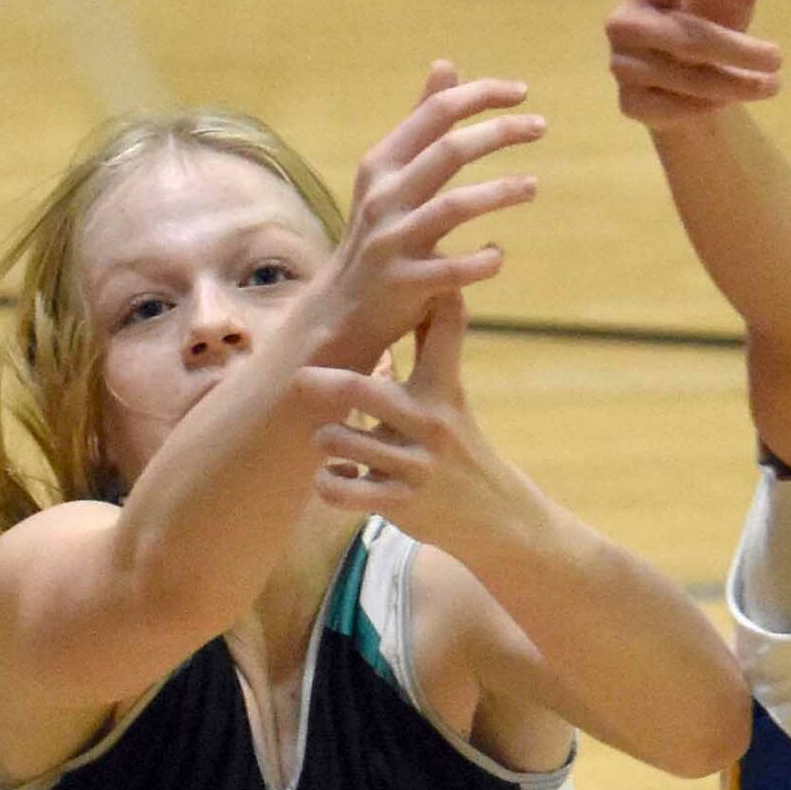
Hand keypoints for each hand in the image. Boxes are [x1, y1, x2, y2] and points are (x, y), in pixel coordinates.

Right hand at [310, 61, 541, 365]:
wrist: (343, 305)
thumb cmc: (381, 228)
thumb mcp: (392, 172)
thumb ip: (421, 121)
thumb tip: (446, 65)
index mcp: (382, 164)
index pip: (435, 114)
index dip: (480, 96)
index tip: (521, 92)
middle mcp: (384, 197)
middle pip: (449, 151)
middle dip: (499, 133)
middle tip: (541, 126)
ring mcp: (392, 240)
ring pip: (454, 207)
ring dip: (500, 192)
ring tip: (532, 186)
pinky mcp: (405, 283)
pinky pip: (453, 269)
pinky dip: (483, 260)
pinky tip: (498, 254)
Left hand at [310, 292, 543, 559]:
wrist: (491, 512)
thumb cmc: (457, 440)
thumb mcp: (449, 391)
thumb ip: (435, 341)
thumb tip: (433, 285)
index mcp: (440, 387)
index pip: (444, 329)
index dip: (433, 297)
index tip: (407, 277)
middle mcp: (429, 422)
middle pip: (364, 390)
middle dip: (324, 382)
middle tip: (300, 379)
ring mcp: (415, 465)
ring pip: (341, 442)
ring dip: (325, 439)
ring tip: (327, 439)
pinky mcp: (400, 503)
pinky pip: (343, 492)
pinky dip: (328, 483)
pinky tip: (335, 477)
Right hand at [605, 0, 790, 126]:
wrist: (678, 74)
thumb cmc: (707, 14)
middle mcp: (626, 21)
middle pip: (688, 36)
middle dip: (738, 50)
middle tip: (779, 57)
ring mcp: (622, 63)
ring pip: (686, 79)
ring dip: (735, 84)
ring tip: (772, 85)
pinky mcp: (630, 102)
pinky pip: (675, 108)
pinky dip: (708, 108)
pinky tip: (729, 102)